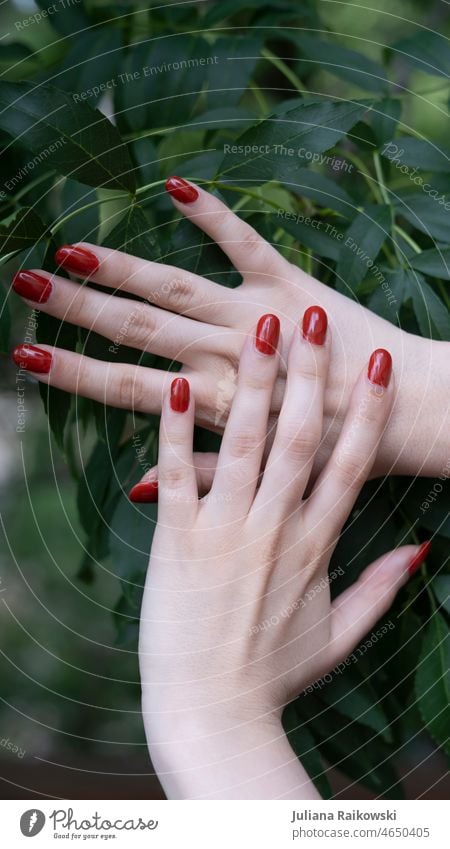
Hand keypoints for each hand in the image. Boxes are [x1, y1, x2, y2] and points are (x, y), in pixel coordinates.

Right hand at [11, 178, 446, 491]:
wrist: (408, 410)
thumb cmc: (337, 450)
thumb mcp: (264, 478)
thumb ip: (197, 476)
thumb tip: (134, 489)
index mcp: (218, 406)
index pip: (129, 388)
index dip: (74, 372)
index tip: (27, 355)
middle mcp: (229, 358)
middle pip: (139, 329)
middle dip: (78, 310)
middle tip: (26, 285)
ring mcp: (259, 317)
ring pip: (176, 288)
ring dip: (122, 268)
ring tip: (71, 250)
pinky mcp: (292, 285)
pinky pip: (246, 244)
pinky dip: (213, 215)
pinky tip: (174, 186)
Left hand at [139, 307, 429, 799]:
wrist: (213, 713)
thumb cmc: (275, 676)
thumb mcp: (342, 636)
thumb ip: (382, 589)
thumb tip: (424, 551)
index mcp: (317, 545)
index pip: (352, 463)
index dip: (368, 409)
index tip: (378, 362)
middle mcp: (275, 528)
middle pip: (299, 436)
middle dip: (308, 372)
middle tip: (313, 317)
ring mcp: (224, 531)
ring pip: (242, 442)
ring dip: (251, 382)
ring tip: (258, 328)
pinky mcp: (177, 541)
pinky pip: (177, 476)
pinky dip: (173, 430)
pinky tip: (172, 384)